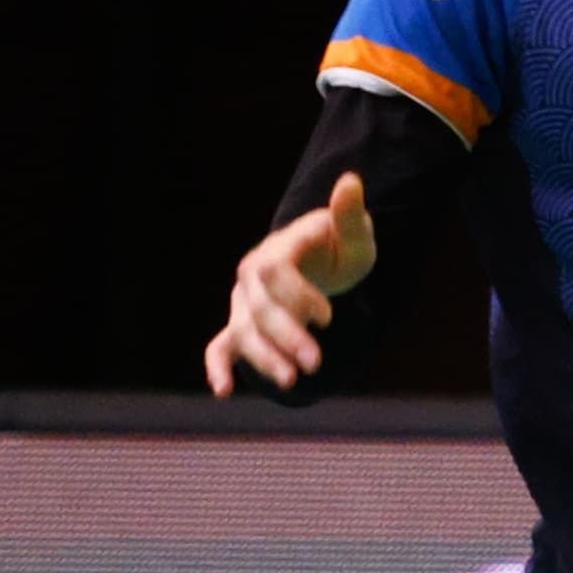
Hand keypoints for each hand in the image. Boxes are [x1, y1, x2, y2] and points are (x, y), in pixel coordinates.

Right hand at [207, 171, 376, 395]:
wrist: (319, 258)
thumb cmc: (340, 245)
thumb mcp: (354, 233)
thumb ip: (349, 215)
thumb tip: (351, 181)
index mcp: (278, 250)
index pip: (274, 273)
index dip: (297, 296)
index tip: (328, 317)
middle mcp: (252, 276)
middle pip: (259, 309)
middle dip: (286, 337)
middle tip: (315, 363)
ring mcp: (243, 301)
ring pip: (244, 332)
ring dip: (263, 359)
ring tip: (292, 383)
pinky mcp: (242, 323)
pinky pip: (220, 345)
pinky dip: (218, 366)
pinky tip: (225, 391)